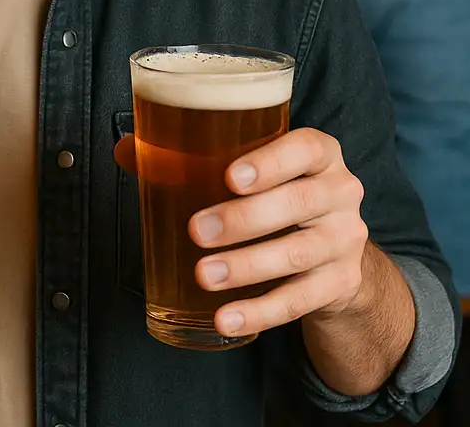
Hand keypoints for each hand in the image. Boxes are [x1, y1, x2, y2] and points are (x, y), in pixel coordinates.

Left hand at [113, 127, 367, 336]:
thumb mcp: (253, 169)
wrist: (335, 250)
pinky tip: (225, 319)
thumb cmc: (278, 193)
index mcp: (320, 155)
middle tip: (196, 230)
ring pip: (296, 254)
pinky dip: (259, 312)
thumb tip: (125, 150)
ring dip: (246, 267)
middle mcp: (341, 193)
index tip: (230, 177)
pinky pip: (299, 301)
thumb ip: (190, 157)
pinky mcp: (339, 284)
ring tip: (204, 275)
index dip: (271, 162)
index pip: (306, 149)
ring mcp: (344, 241)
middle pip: (298, 204)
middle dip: (243, 219)